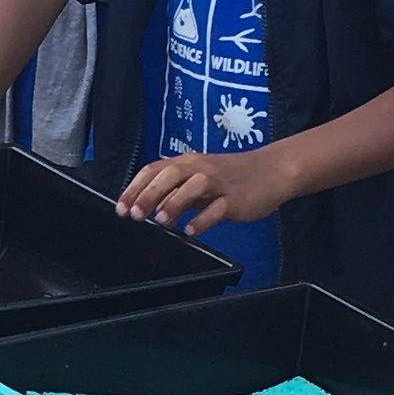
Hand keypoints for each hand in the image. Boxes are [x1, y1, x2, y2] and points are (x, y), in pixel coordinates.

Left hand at [117, 150, 293, 235]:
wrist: (272, 170)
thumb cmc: (233, 176)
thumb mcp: (200, 179)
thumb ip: (176, 191)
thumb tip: (149, 206)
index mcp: (188, 163)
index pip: (154, 170)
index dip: (135, 188)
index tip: (121, 208)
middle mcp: (200, 168)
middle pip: (169, 175)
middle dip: (147, 194)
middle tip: (133, 215)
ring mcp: (219, 182)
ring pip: (192, 186)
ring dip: (173, 203)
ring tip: (160, 221)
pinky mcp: (236, 198)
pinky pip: (217, 208)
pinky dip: (202, 220)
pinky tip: (190, 231)